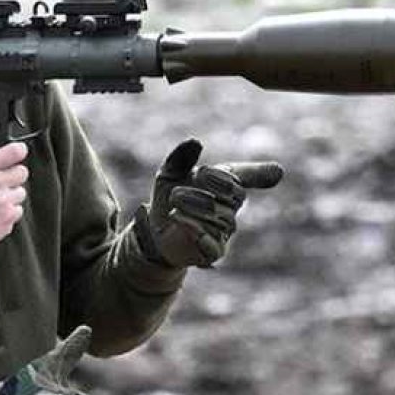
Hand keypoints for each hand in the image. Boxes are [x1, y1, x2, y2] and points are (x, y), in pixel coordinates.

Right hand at [0, 109, 27, 260]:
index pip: (17, 151)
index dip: (16, 152)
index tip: (12, 156)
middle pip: (22, 172)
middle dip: (12, 175)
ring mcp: (4, 203)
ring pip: (21, 193)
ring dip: (10, 195)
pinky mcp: (7, 221)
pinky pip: (17, 213)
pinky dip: (7, 213)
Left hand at [136, 138, 283, 267]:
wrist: (155, 229)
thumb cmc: (169, 198)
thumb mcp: (170, 174)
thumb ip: (181, 157)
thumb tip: (195, 142)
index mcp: (224, 188)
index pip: (239, 179)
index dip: (226, 176)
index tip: (203, 171)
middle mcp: (229, 210)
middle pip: (232, 198)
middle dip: (207, 191)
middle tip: (178, 191)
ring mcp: (224, 232)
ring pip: (221, 220)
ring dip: (194, 209)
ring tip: (174, 206)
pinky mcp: (213, 253)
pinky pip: (213, 244)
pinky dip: (196, 230)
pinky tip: (179, 220)